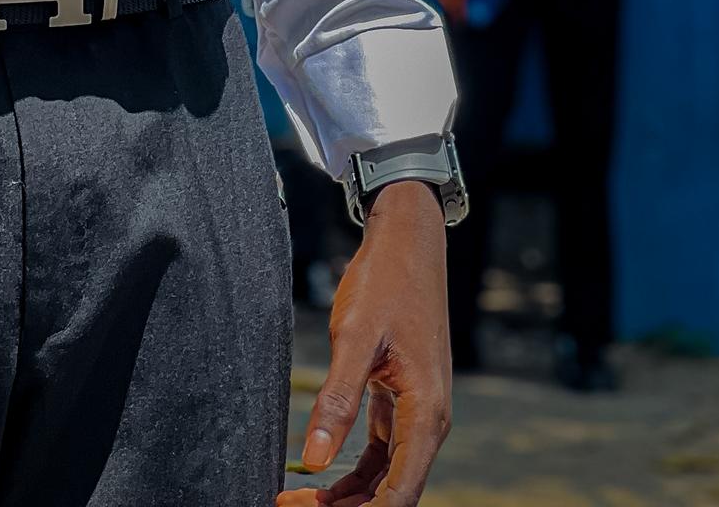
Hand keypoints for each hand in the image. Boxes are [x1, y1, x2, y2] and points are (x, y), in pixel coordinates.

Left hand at [280, 183, 449, 506]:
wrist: (408, 239)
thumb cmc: (387, 280)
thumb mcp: (355, 336)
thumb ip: (337, 399)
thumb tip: (315, 459)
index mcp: (426, 413)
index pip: (398, 495)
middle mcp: (428, 421)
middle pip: (392, 494)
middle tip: (290, 505)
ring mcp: (416, 412)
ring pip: (385, 478)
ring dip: (346, 497)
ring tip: (296, 497)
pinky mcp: (402, 400)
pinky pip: (381, 453)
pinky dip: (353, 472)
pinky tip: (318, 474)